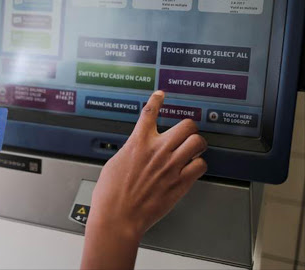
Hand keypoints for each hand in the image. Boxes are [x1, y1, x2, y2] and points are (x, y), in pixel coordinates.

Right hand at [81, 91, 207, 268]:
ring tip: (191, 149)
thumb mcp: (115, 162)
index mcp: (138, 143)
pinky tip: (191, 168)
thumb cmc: (111, 194)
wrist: (118, 216)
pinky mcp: (180, 183)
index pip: (149, 112)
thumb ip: (132, 151)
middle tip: (185, 132)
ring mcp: (171, 166)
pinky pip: (201, 165)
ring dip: (196, 144)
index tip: (161, 95)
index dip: (157, 100)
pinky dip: (198, 165)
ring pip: (198, 142)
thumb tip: (138, 148)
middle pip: (186, 124)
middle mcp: (157, 151)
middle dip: (188, 127)